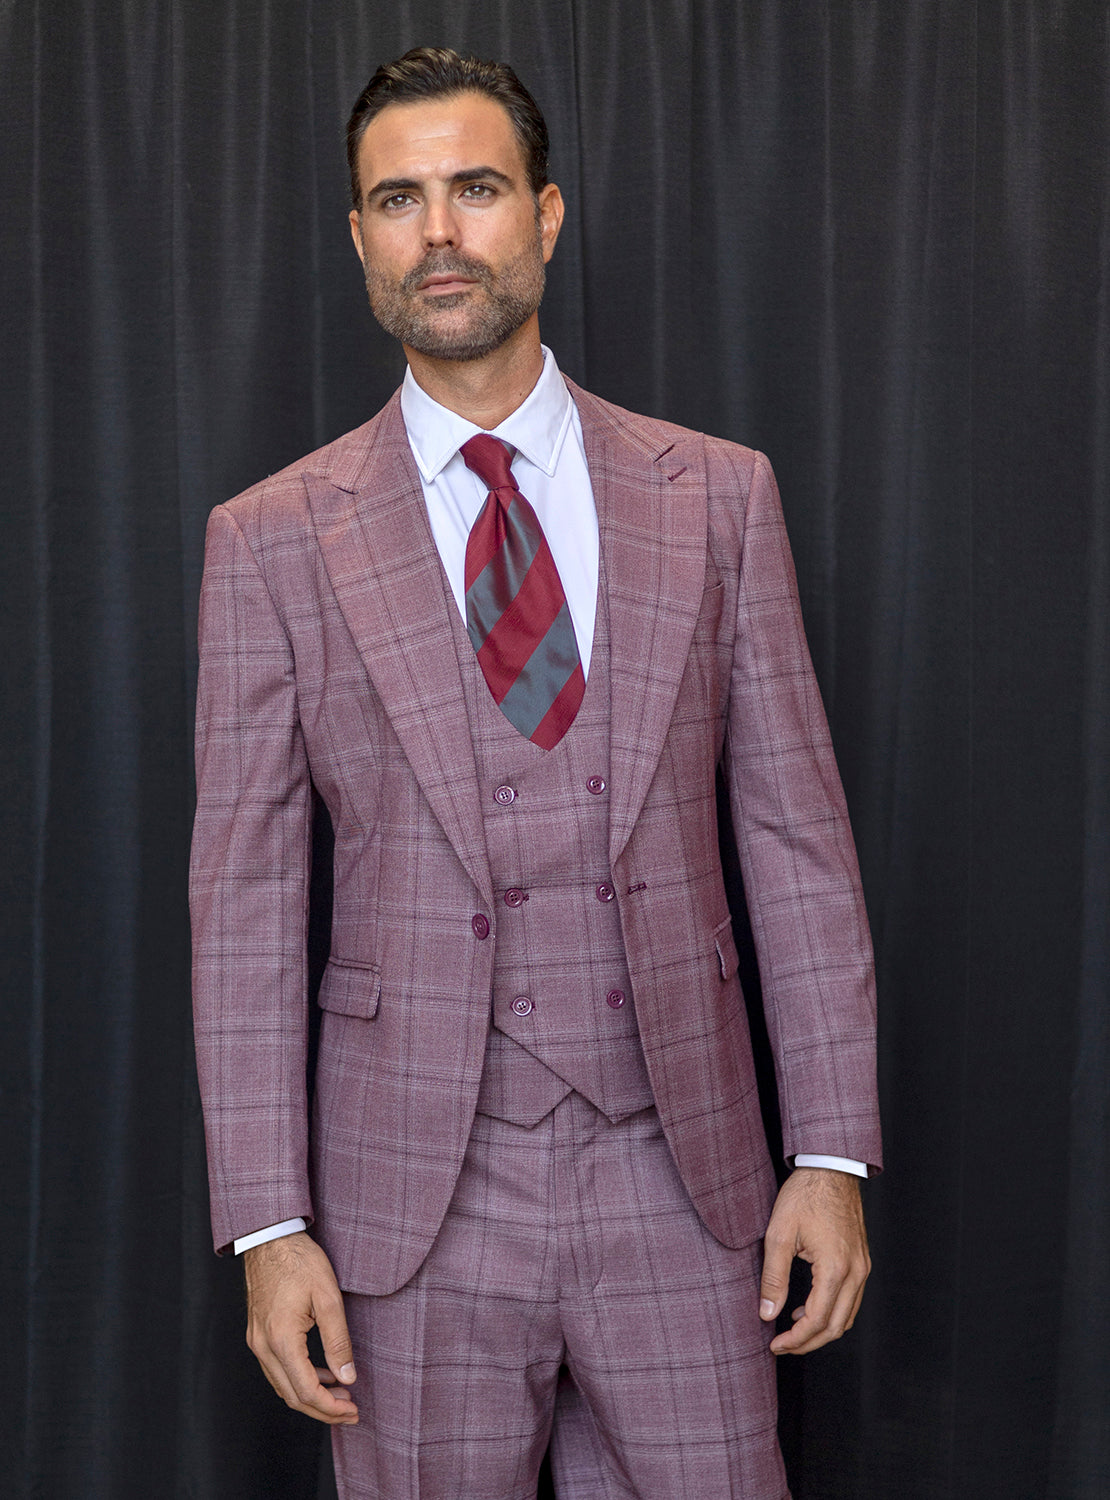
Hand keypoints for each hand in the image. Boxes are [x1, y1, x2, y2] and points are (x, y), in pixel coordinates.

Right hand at [243, 1231, 358, 1423]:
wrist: (271, 1239)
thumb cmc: (300, 1261)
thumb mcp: (328, 1297)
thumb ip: (338, 1341)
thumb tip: (347, 1377)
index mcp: (282, 1339)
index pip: (306, 1391)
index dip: (331, 1408)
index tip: (353, 1411)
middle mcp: (264, 1347)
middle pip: (292, 1396)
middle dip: (323, 1409)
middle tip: (351, 1411)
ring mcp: (257, 1342)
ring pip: (283, 1386)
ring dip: (311, 1396)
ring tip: (341, 1394)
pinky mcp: (258, 1335)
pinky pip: (277, 1370)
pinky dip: (299, 1379)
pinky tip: (321, 1374)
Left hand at [758, 1167, 869, 1354]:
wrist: (830, 1168)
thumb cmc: (804, 1196)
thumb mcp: (779, 1235)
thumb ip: (773, 1278)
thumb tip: (767, 1314)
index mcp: (836, 1268)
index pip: (818, 1321)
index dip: (796, 1340)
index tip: (775, 1345)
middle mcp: (856, 1272)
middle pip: (837, 1326)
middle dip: (808, 1342)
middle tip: (782, 1345)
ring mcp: (863, 1267)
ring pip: (847, 1316)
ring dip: (821, 1329)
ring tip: (792, 1329)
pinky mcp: (862, 1261)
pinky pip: (851, 1299)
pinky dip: (832, 1312)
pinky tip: (808, 1307)